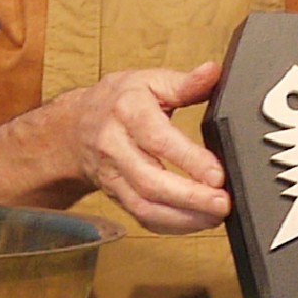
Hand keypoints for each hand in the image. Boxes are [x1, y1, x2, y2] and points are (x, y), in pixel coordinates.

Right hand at [53, 60, 229, 230]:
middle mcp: (114, 145)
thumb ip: (185, 82)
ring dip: (182, 218)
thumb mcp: (149, 81)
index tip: (218, 174)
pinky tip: (195, 222)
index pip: (157, 139)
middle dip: (189, 197)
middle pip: (150, 180)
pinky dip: (171, 225)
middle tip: (222, 203)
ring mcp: (112, 174)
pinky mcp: (115, 195)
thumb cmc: (118, 101)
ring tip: (214, 217)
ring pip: (144, 205)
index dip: (189, 160)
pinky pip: (141, 216)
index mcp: (127, 111)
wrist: (76, 126)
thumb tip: (213, 72)